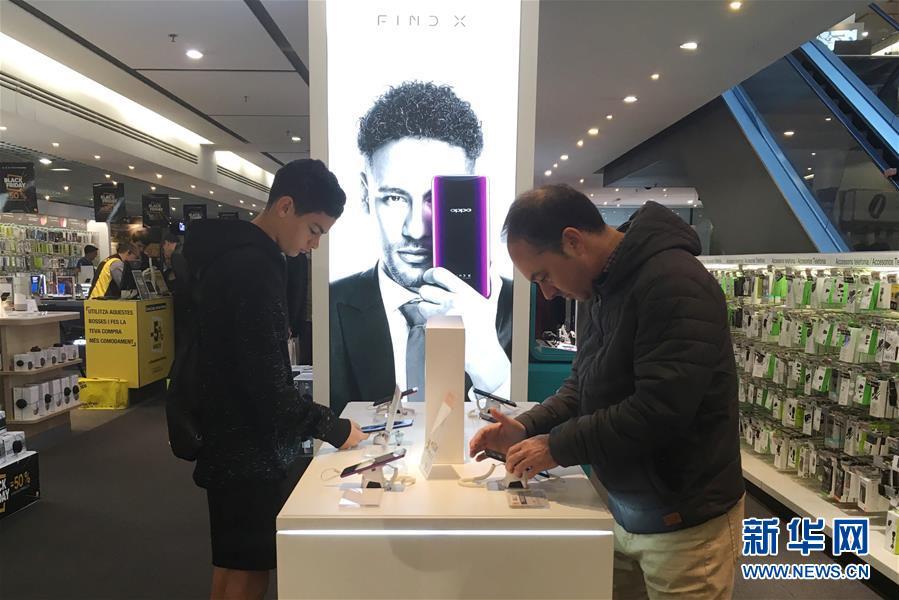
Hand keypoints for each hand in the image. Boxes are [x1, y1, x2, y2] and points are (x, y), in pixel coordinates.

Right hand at [340, 420, 367, 449]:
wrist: (334, 430)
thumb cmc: (343, 426)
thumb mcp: (353, 423)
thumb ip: (357, 427)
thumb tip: (358, 428)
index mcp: (359, 436)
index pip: (366, 436)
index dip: (366, 434)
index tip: (366, 433)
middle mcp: (355, 443)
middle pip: (359, 441)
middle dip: (357, 437)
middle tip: (354, 433)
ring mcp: (348, 446)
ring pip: (352, 444)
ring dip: (351, 441)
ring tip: (347, 436)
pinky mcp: (342, 447)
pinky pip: (345, 446)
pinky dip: (345, 443)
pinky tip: (343, 439)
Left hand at [419, 268, 508, 390]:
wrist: (480, 352)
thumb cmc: (485, 329)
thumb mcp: (491, 303)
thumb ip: (492, 283)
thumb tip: (491, 267)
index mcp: (464, 293)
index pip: (439, 274)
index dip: (430, 274)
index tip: (429, 277)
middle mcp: (451, 303)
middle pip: (425, 290)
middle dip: (427, 294)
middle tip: (433, 298)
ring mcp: (441, 317)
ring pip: (421, 306)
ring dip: (426, 309)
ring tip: (438, 314)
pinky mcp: (434, 330)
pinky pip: (424, 322)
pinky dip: (429, 324)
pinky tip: (441, 327)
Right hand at [469, 408, 526, 458]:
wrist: (524, 436)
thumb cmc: (516, 428)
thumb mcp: (509, 422)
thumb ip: (500, 416)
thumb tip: (492, 409)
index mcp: (490, 429)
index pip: (481, 433)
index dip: (476, 438)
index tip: (474, 443)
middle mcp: (489, 437)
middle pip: (477, 441)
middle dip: (473, 446)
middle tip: (471, 451)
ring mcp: (491, 444)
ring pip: (479, 447)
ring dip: (474, 451)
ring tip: (472, 456)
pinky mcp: (494, 451)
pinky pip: (485, 454)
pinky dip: (481, 456)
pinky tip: (478, 459)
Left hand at [506, 434, 557, 478]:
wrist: (558, 445)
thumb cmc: (548, 442)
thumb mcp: (534, 439)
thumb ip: (526, 446)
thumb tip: (521, 451)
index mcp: (525, 444)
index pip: (510, 451)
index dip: (507, 458)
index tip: (508, 461)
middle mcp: (526, 451)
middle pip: (512, 461)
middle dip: (509, 467)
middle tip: (510, 470)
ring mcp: (532, 459)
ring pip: (518, 468)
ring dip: (517, 473)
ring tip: (519, 475)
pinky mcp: (538, 467)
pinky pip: (529, 474)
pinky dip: (528, 477)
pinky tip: (528, 476)